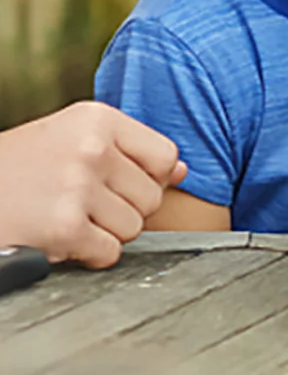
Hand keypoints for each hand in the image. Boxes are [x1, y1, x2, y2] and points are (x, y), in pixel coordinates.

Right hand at [0, 103, 186, 268]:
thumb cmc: (18, 168)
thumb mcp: (71, 139)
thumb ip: (129, 151)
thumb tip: (182, 171)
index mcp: (97, 119)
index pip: (165, 156)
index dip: (148, 178)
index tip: (118, 183)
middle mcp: (91, 148)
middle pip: (151, 197)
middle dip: (123, 209)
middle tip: (83, 204)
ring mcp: (78, 187)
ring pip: (133, 227)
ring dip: (105, 232)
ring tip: (68, 218)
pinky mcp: (64, 227)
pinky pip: (110, 252)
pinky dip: (89, 255)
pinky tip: (62, 240)